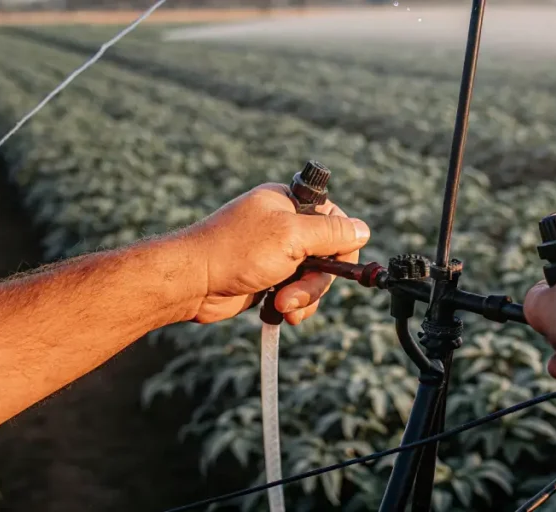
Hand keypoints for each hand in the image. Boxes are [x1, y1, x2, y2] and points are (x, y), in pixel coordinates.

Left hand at [175, 183, 369, 324]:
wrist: (192, 282)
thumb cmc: (235, 251)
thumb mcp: (291, 236)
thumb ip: (330, 233)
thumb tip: (363, 230)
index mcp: (289, 203)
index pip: (334, 222)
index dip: (341, 247)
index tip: (337, 265)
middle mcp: (284, 226)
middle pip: (326, 257)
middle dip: (315, 282)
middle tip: (295, 292)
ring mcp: (275, 254)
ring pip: (312, 280)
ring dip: (303, 297)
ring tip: (282, 305)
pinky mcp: (267, 279)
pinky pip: (295, 294)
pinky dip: (292, 305)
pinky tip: (278, 311)